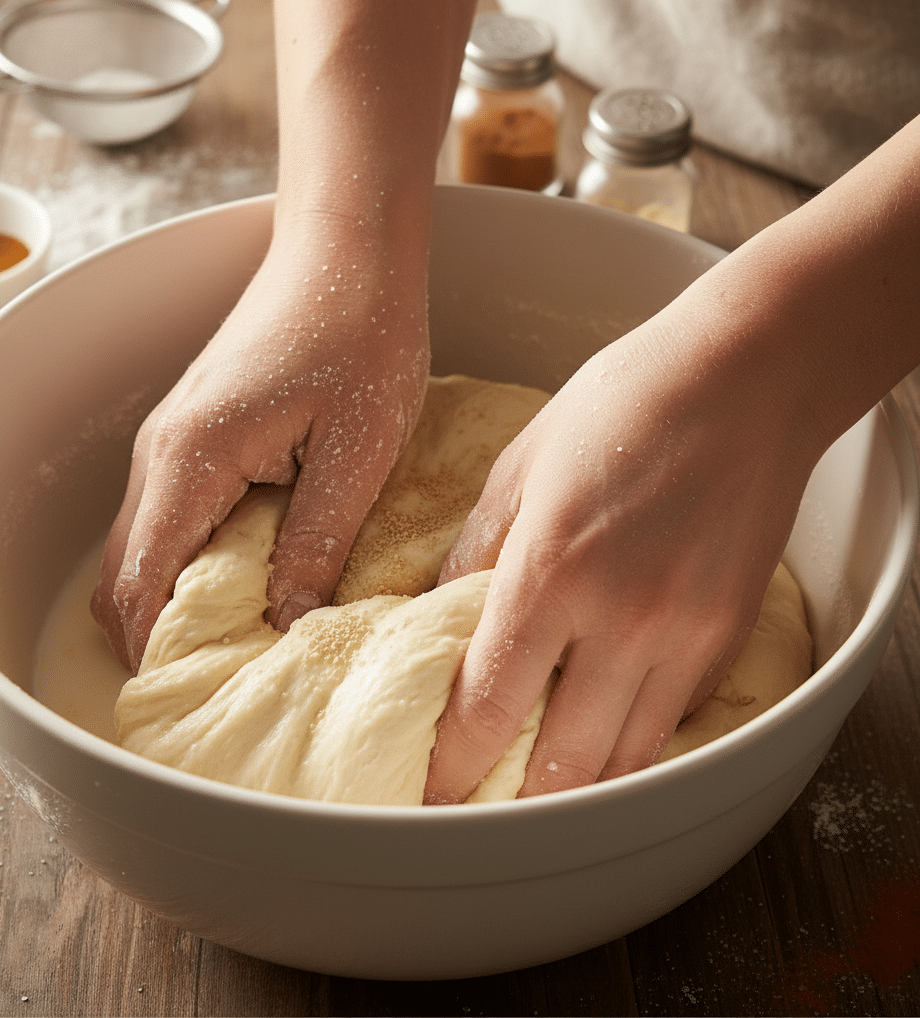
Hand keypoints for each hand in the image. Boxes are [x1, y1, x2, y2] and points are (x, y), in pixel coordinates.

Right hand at [91, 229, 429, 670]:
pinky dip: (197, 558)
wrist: (348, 250)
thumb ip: (313, 546)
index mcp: (190, 461)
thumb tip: (285, 626)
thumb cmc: (360, 336)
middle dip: (164, 636)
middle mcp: (162, 453)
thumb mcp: (354, 456)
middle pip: (127, 574)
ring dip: (181, 598)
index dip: (161, 654)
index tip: (206, 699)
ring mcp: (175, 439)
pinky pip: (177, 515)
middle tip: (230, 679)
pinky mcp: (200, 431)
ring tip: (246, 639)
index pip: (140, 586)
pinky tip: (254, 574)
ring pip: (148, 546)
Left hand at [424, 318, 818, 801]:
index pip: (489, 704)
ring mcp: (685, 635)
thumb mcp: (523, 463)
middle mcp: (622, 620)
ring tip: (533, 789)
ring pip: (626, 759)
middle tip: (476, 804)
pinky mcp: (727, 636)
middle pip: (562, 762)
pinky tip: (599, 732)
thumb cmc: (628, 402)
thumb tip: (441, 611)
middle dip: (511, 798)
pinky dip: (630, 740)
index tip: (432, 789)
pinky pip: (671, 719)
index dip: (453, 763)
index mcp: (552, 571)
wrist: (748, 377)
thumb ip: (477, 549)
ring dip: (575, 785)